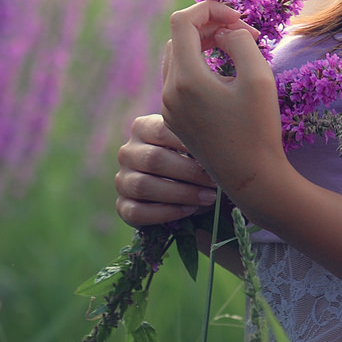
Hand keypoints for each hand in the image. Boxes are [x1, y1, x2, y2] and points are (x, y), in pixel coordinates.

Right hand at [113, 113, 219, 228]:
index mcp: (142, 128)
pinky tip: (189, 210)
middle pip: (153, 160)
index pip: (162, 131)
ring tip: (207, 198)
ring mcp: (122, 180)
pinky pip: (138, 211)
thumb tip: (219, 147)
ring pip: (143, 186)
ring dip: (180, 194)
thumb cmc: (190, 160)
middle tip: (214, 182)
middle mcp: (127, 152)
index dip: (188, 143)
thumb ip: (198, 140)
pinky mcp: (122, 206)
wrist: (177, 191)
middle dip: (188, 173)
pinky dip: (166, 212)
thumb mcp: (192, 145)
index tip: (212, 154)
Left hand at [158, 1, 286, 202]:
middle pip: (179, 37)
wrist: (251, 179)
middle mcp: (169, 91)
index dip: (211, 9)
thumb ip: (239, 42)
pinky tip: (226, 76)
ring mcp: (168, 107)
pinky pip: (179, 79)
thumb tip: (222, 33)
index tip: (239, 19)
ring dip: (204, 45)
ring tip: (238, 50)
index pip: (184, 21)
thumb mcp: (259, 77)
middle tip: (246, 35)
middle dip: (210, 26)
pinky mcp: (175, 119)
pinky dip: (200, 66)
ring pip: (178, 57)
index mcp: (186, 79)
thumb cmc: (259, 129)